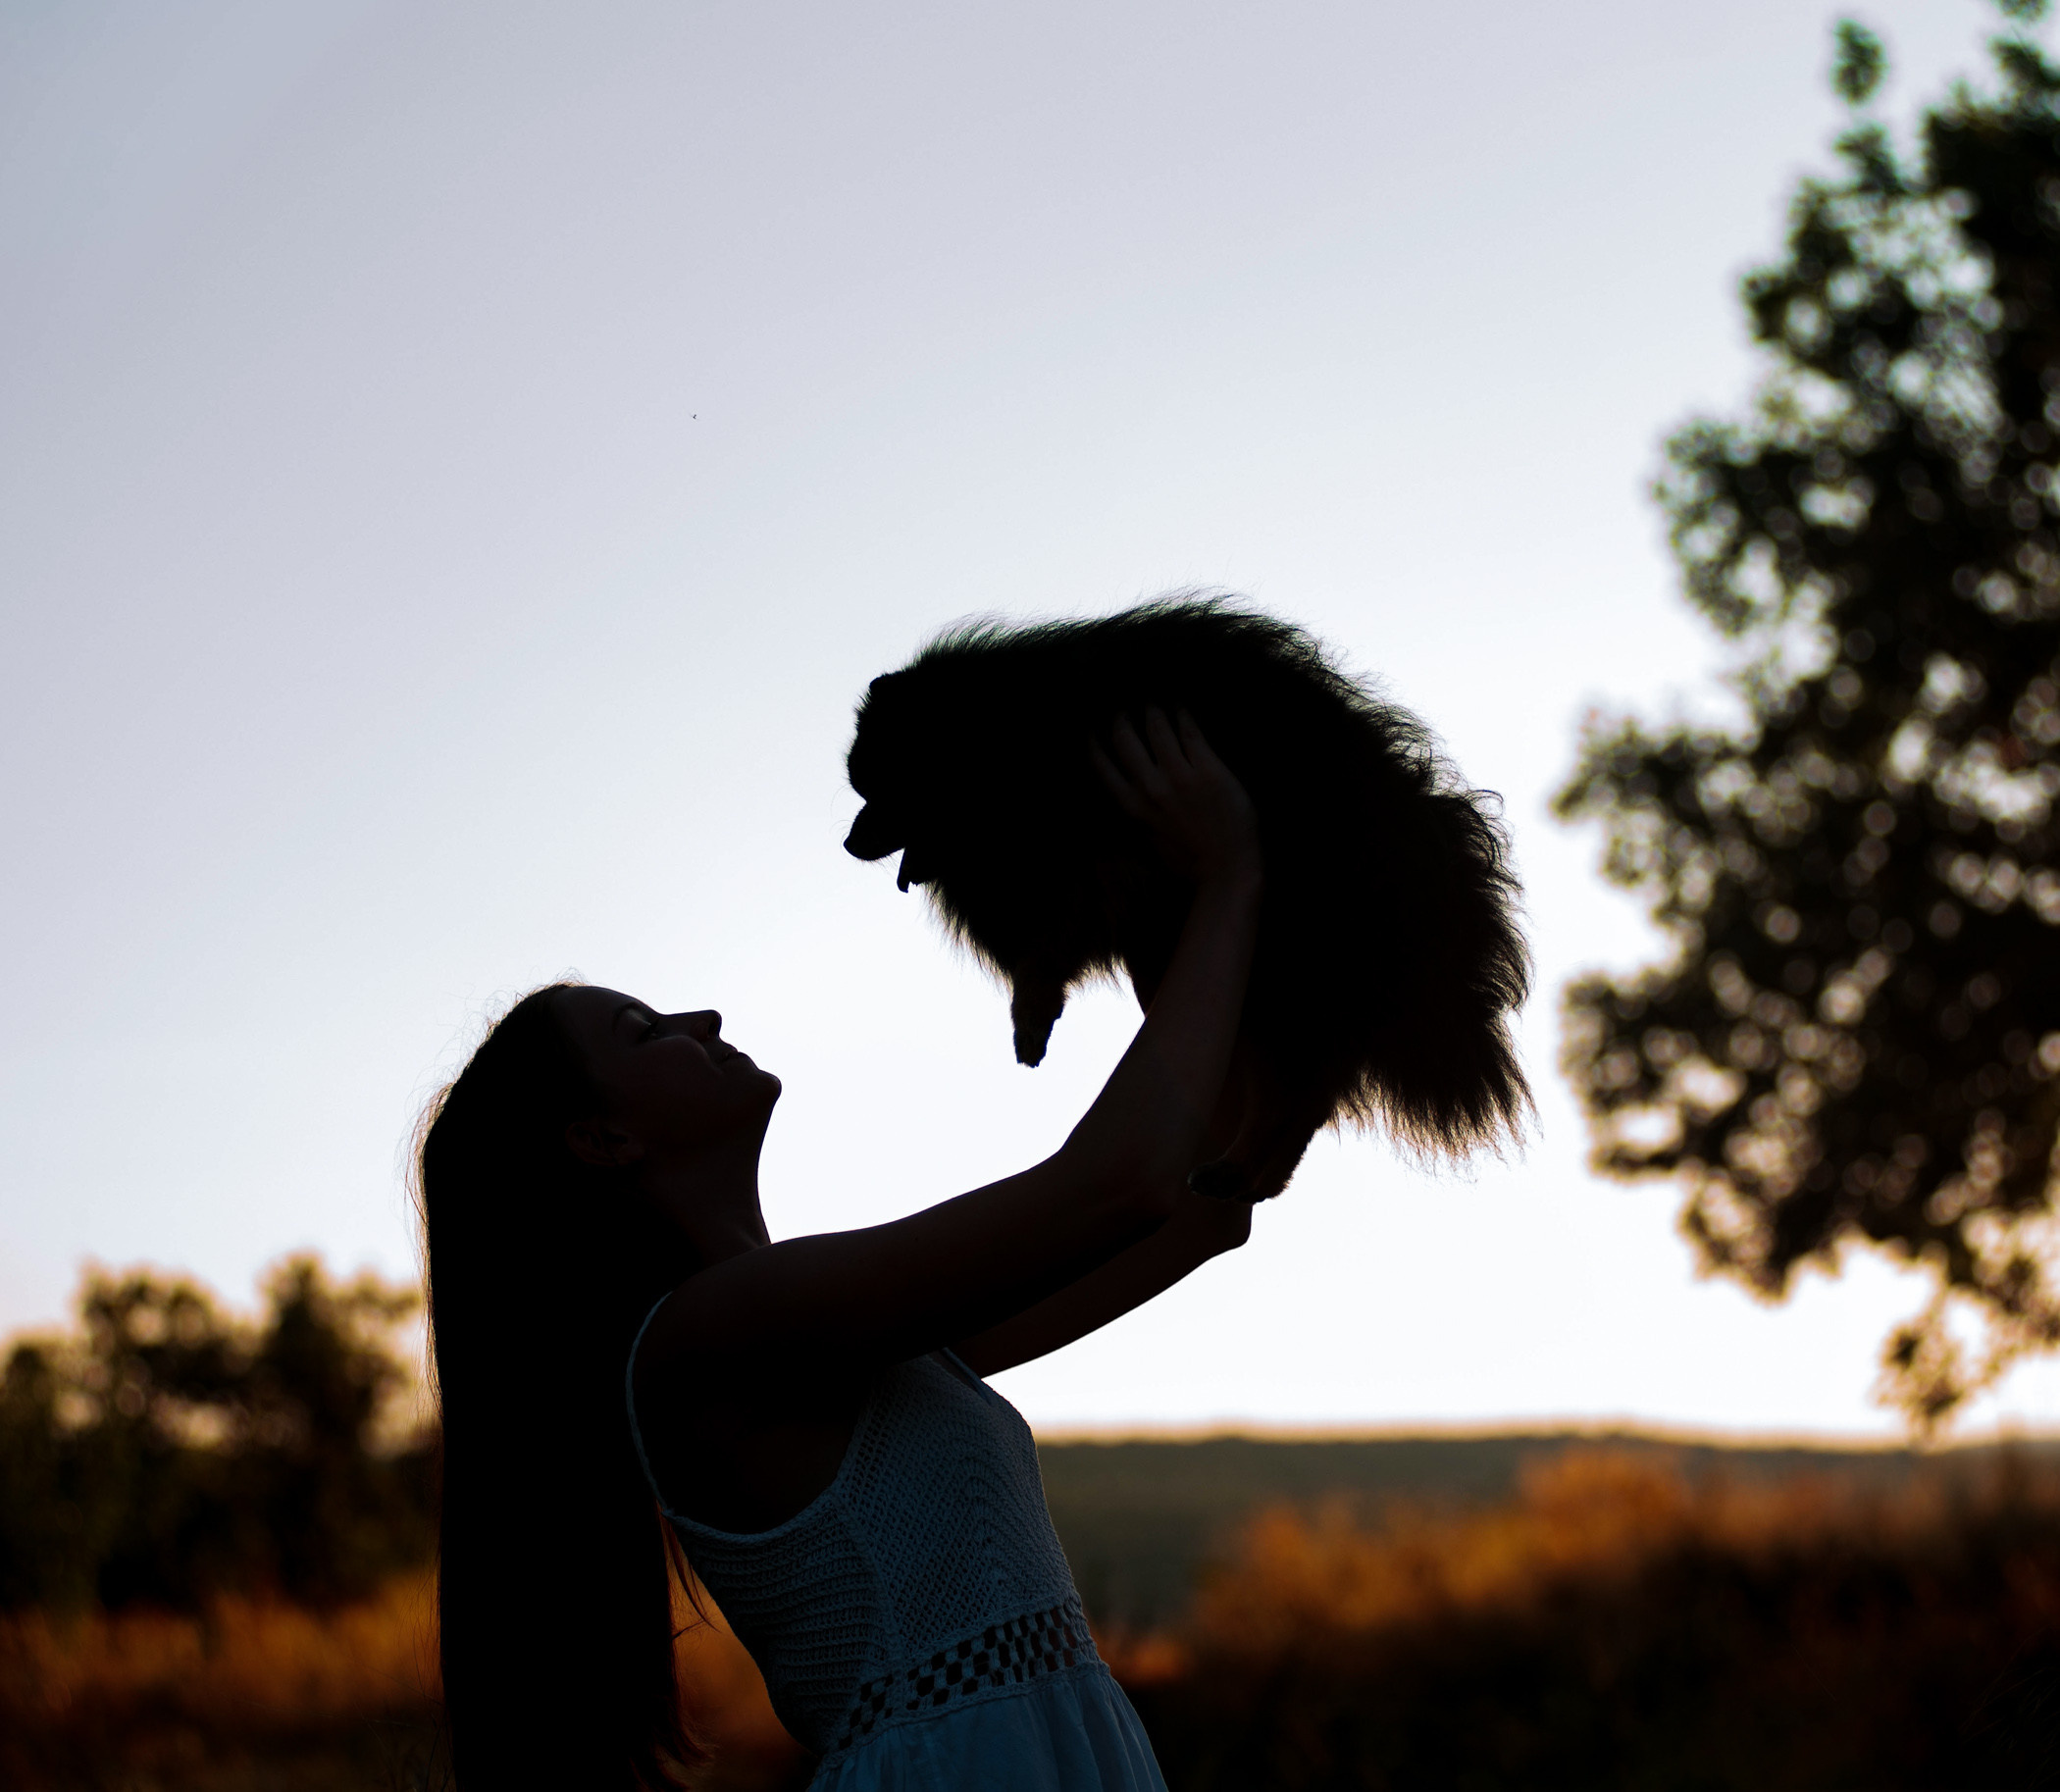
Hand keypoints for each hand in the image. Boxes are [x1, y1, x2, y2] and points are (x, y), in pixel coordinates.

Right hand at [1093, 708, 1260, 887]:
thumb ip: (1139, 812)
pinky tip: (1181, 707)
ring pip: (1157, 726)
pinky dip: (1183, 714)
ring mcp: (1179, 776)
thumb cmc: (1189, 858)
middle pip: (1124, 738)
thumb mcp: (1151, 838)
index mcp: (1132, 806)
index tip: (1093, 726)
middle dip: (1123, 716)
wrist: (1227, 865)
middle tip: (1126, 706)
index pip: (1101, 764)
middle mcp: (1150, 787)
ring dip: (1154, 709)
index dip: (1093, 740)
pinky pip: (1189, 731)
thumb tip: (1132, 789)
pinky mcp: (1207, 769)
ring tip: (1156, 701)